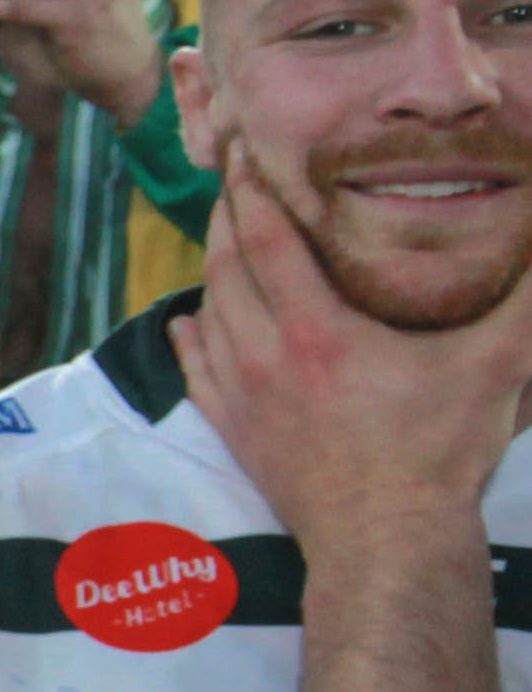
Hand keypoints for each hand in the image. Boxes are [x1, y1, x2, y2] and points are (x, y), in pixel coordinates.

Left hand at [183, 142, 531, 551]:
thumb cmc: (440, 452)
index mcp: (316, 331)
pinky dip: (193, 336)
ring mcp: (243, 398)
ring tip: (225, 237)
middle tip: (234, 178)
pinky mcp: (236, 433)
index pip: (265, 239)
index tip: (245, 148)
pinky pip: (197, 371)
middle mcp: (263, 357)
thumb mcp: (499, 365)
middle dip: (227, 216)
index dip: (252, 188)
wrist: (385, 543)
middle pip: (225, 268)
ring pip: (209, 314)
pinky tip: (192, 322)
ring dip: (213, 270)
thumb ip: (529, 299)